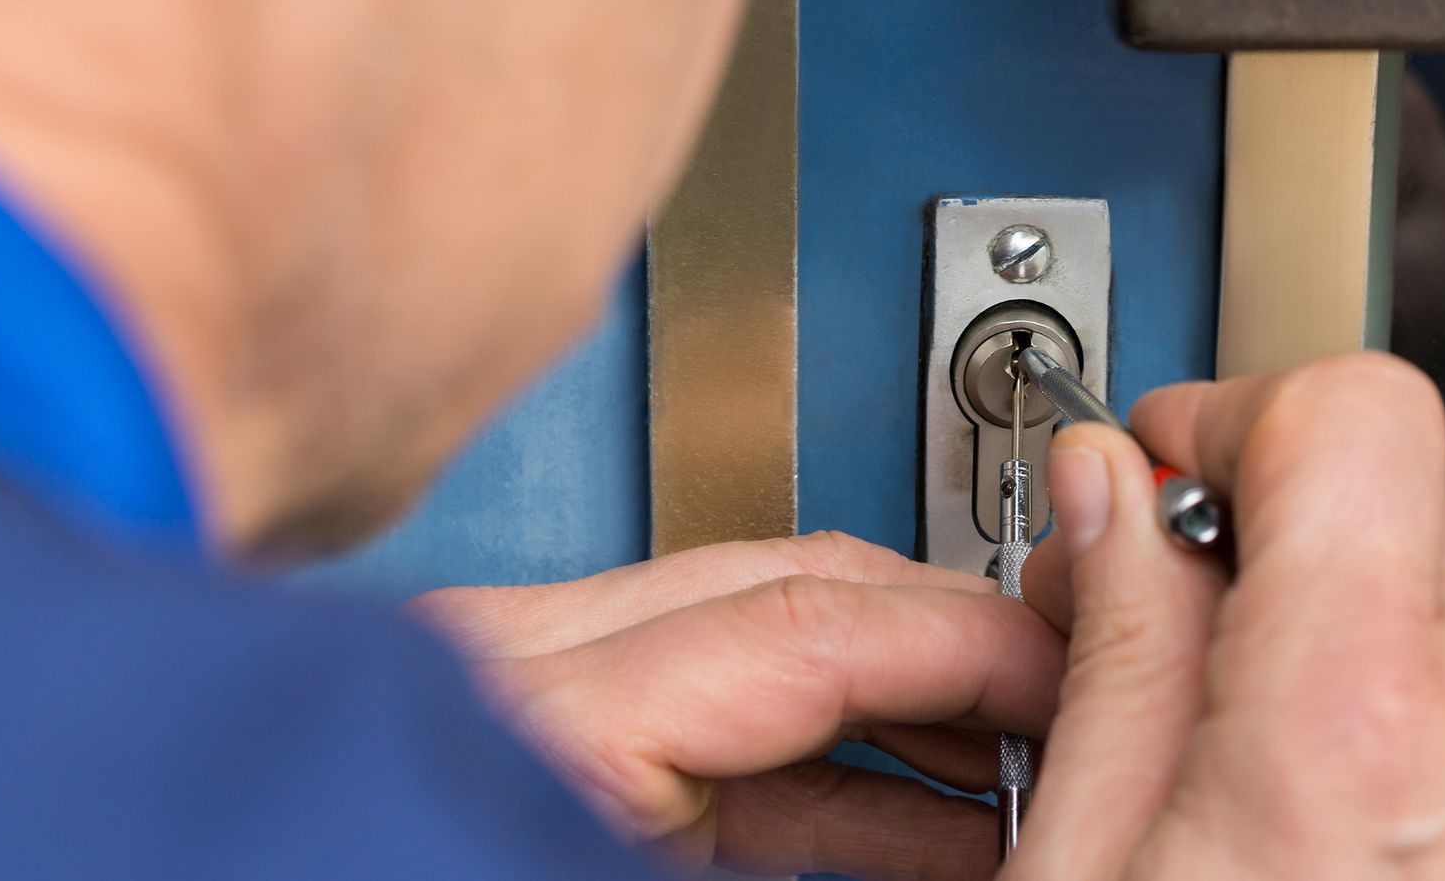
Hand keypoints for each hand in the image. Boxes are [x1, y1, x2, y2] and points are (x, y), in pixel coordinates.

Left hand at [410, 531, 1067, 878]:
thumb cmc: (376, 850)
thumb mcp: (570, 859)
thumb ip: (789, 851)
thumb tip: (937, 850)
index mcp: (532, 709)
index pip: (798, 622)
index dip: (961, 643)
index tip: (1067, 673)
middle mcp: (522, 667)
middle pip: (791, 590)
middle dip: (950, 644)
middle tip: (1068, 703)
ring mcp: (528, 695)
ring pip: (764, 647)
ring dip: (905, 710)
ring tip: (1022, 775)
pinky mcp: (543, 754)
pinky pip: (719, 735)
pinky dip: (834, 772)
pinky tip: (926, 826)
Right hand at [1011, 352, 1444, 879]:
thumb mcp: (1080, 864)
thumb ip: (1116, 642)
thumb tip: (1113, 490)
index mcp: (1366, 723)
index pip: (1351, 411)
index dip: (1235, 416)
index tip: (1172, 468)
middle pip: (1392, 519)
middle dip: (1272, 563)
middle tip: (1172, 659)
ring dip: (1359, 670)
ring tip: (1268, 796)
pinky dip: (1440, 753)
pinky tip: (1362, 847)